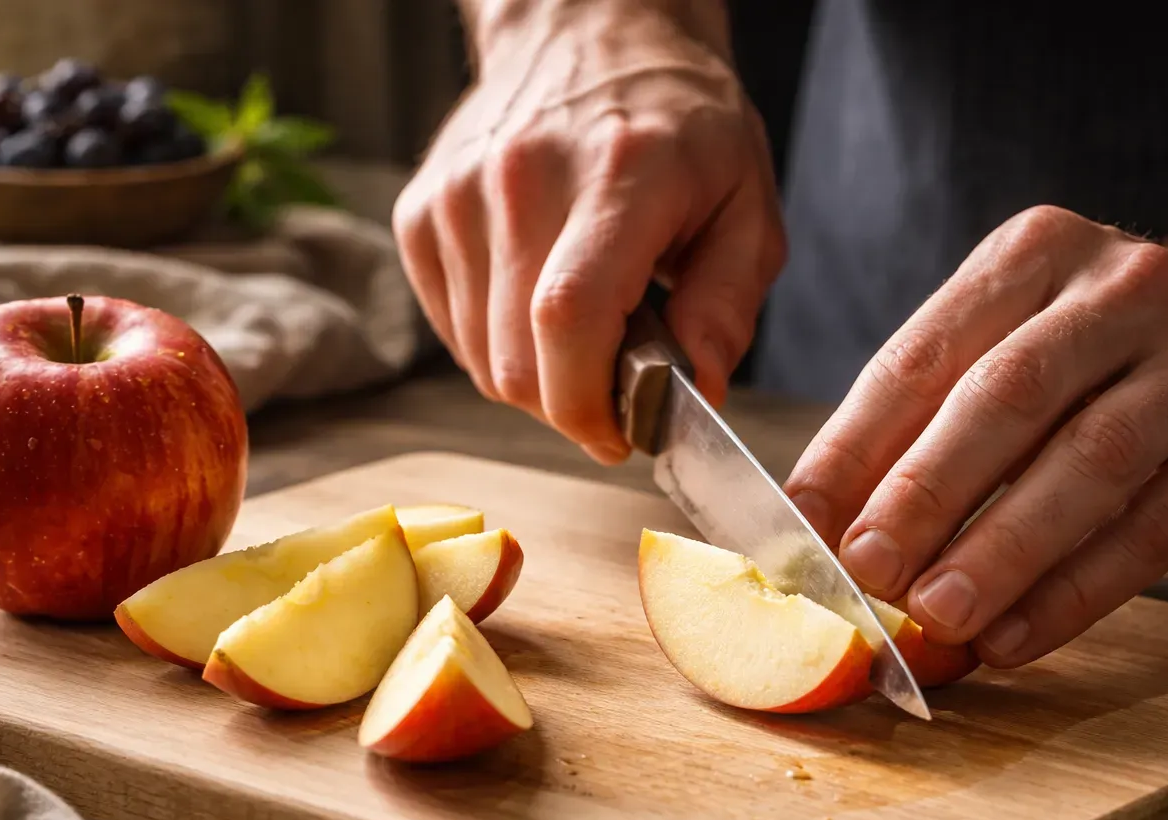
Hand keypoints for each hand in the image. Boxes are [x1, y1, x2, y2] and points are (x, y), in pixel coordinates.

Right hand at [393, 0, 784, 462]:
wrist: (589, 32)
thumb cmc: (679, 123)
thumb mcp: (746, 205)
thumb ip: (728, 305)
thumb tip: (695, 392)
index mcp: (616, 175)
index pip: (569, 319)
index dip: (589, 405)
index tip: (622, 433)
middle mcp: (520, 182)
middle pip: (518, 365)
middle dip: (572, 406)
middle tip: (620, 382)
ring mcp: (457, 197)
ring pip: (482, 362)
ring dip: (539, 378)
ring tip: (587, 330)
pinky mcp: (421, 214)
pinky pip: (455, 333)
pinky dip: (500, 346)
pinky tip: (539, 304)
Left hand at [785, 205, 1167, 667]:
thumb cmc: (1095, 358)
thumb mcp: (1011, 345)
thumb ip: (926, 419)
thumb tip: (822, 527)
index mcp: (1037, 253)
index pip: (926, 353)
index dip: (854, 444)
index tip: (802, 522)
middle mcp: (1126, 290)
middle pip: (1009, 396)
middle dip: (927, 491)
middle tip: (866, 570)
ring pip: (1091, 461)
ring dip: (1003, 550)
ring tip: (938, 616)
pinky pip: (1154, 530)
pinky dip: (1075, 593)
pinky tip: (1013, 638)